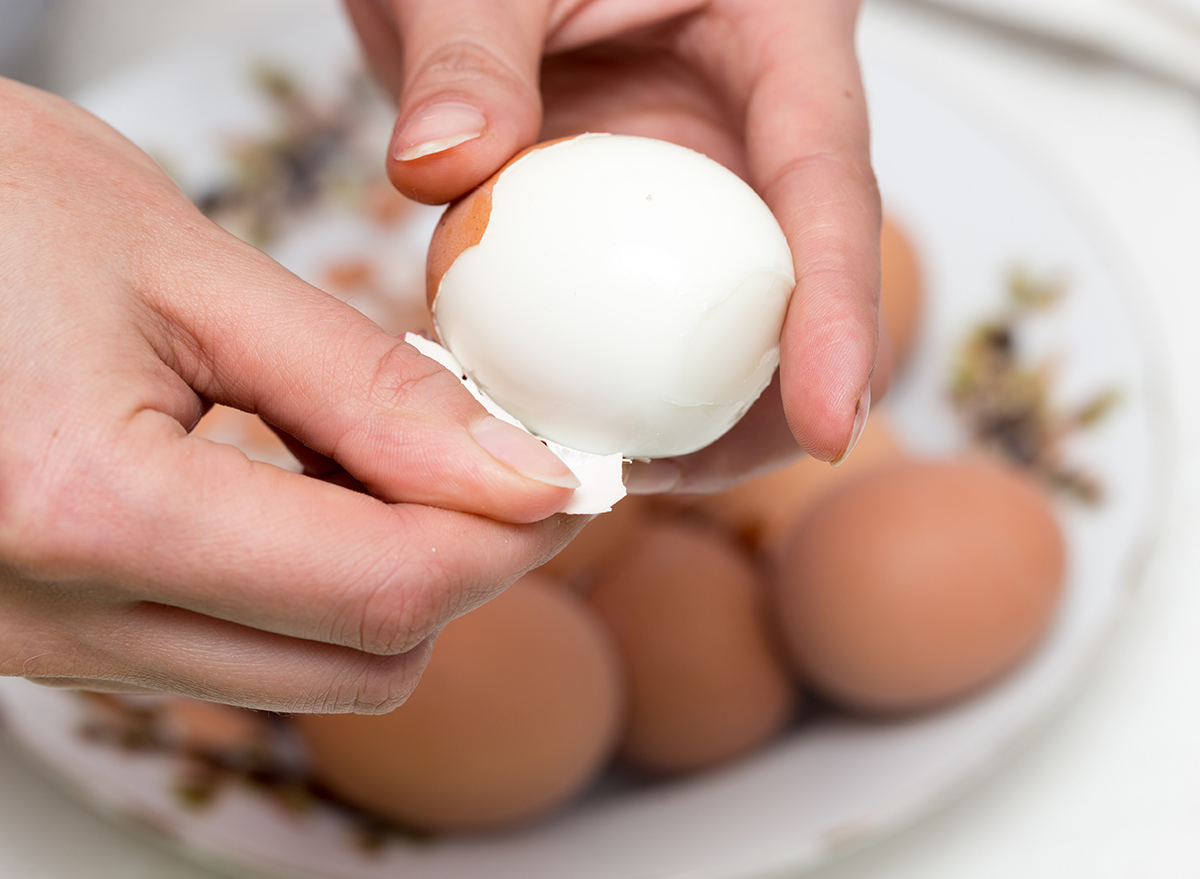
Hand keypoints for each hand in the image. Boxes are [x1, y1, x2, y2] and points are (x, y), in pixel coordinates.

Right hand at [0, 77, 582, 712]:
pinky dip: (307, 587)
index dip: (510, 535)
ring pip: (305, 676)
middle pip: (362, 664)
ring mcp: (42, 643)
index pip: (386, 588)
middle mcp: (53, 615)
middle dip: (461, 567)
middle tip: (492, 457)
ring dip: (387, 579)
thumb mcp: (183, 268)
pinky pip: (231, 653)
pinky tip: (307, 486)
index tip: (564, 475)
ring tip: (390, 454)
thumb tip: (512, 471)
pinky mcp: (46, 635)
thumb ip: (363, 387)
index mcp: (89, 510)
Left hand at [346, 0, 881, 491]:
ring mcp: (700, 182)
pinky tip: (562, 417)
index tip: (833, 418)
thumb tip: (441, 167)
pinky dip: (607, 372)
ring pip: (727, 314)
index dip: (838, 307)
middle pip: (802, 277)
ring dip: (692, 406)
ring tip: (620, 469)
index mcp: (777, 33)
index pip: (828, 180)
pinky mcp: (638, 224)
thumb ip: (468, 52)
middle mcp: (755, 123)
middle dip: (776, 396)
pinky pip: (639, 313)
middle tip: (695, 473)